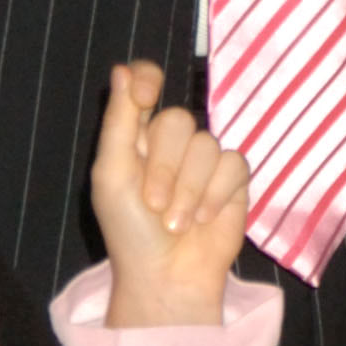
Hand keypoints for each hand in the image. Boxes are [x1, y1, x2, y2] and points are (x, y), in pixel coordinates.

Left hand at [89, 56, 249, 327]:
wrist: (167, 276)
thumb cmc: (129, 230)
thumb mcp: (112, 174)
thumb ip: (120, 121)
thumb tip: (123, 68)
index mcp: (136, 136)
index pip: (146, 82)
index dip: (149, 80)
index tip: (146, 96)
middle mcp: (171, 143)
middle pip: (178, 120)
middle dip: (165, 167)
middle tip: (153, 204)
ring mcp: (204, 160)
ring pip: (207, 145)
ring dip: (189, 190)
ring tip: (176, 223)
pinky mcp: (233, 180)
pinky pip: (233, 164)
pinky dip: (216, 195)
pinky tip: (204, 218)